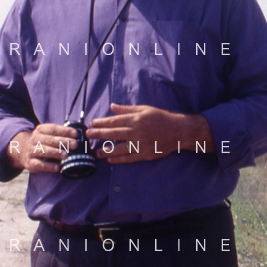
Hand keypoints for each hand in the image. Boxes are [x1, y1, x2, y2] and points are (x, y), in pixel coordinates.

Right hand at [6, 123, 79, 173]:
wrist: (22, 151)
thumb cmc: (43, 143)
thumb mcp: (48, 135)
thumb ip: (61, 135)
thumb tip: (79, 137)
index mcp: (40, 130)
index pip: (53, 129)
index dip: (64, 130)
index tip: (76, 133)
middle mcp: (34, 139)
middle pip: (49, 139)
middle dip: (63, 142)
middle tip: (75, 144)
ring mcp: (31, 151)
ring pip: (43, 151)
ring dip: (56, 153)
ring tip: (66, 155)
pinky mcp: (30, 163)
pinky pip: (39, 164)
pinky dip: (49, 166)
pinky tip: (57, 167)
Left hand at [86, 104, 212, 163]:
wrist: (178, 131)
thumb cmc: (161, 118)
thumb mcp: (145, 109)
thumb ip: (127, 109)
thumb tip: (112, 106)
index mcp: (136, 119)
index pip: (115, 121)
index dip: (102, 123)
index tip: (92, 124)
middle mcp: (137, 131)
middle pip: (114, 134)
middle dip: (99, 134)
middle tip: (88, 136)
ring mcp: (141, 144)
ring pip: (120, 148)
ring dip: (106, 150)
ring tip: (96, 152)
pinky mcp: (146, 154)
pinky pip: (129, 158)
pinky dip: (119, 159)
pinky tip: (110, 160)